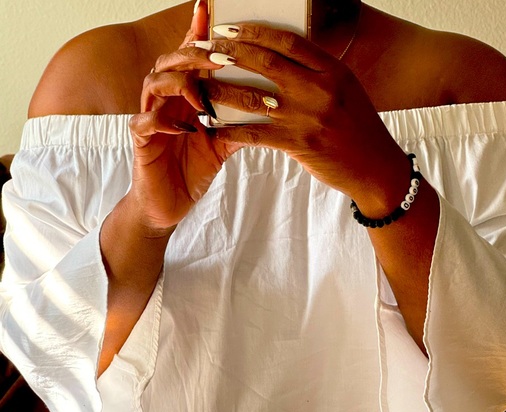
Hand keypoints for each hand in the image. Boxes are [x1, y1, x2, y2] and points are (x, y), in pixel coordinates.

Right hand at [127, 1, 241, 232]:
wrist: (168, 204)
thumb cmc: (193, 169)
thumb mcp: (222, 144)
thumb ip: (238, 124)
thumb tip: (269, 108)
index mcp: (184, 97)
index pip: (190, 59)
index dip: (197, 33)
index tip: (211, 10)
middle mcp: (165, 101)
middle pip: (171, 62)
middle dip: (193, 55)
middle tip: (218, 57)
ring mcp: (150, 118)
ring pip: (154, 83)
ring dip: (180, 84)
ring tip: (202, 95)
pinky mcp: (141, 142)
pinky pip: (145, 122)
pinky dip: (163, 120)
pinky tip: (186, 126)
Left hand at [201, 24, 407, 210]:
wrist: (375, 168)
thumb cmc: (360, 130)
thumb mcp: (346, 91)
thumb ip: (318, 75)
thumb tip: (283, 61)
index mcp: (332, 70)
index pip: (287, 41)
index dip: (253, 31)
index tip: (229, 28)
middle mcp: (318, 88)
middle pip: (264, 61)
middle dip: (229, 53)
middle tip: (205, 50)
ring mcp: (307, 117)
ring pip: (253, 96)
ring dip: (221, 90)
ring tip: (199, 87)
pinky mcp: (298, 144)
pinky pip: (254, 133)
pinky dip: (229, 130)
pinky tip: (212, 127)